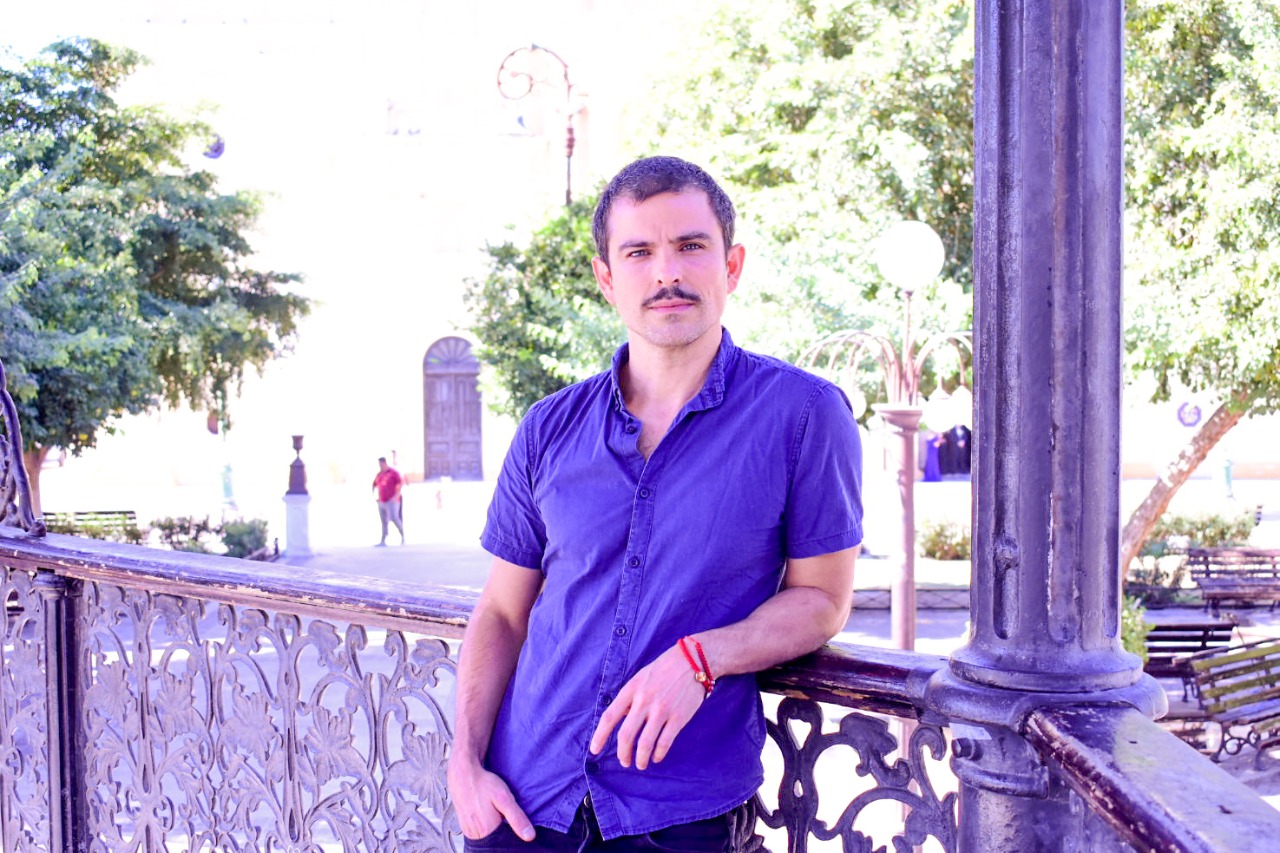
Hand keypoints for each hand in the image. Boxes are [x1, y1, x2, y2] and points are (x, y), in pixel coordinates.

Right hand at [447, 760, 535, 841]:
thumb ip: (517, 818)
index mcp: (487, 830)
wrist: (463, 775)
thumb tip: (529, 836)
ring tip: (494, 813)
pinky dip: (486, 827)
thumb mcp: (504, 797)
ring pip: (488, 837)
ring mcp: (469, 832)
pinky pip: (479, 833)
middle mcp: (476, 834)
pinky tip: (487, 814)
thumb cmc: (483, 784)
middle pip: (496, 840)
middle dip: (503, 830)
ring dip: (494, 829)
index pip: (506, 842)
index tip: (511, 820)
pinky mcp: (465, 828)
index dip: (513, 833)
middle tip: (502, 813)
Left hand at [589, 644, 705, 770]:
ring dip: (640, 759)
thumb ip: (630, 698)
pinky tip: (657, 757)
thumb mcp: (641, 677)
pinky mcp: (679, 717)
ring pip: (645, 743)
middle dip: (622, 753)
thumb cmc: (664, 668)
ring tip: (640, 764)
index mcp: (632, 689)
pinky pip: (664, 742)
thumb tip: (620, 719)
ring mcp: (662, 710)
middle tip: (624, 762)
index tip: (594, 750)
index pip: (610, 717)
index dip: (599, 736)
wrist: (693, 660)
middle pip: (626, 735)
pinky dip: (658, 754)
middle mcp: (644, 701)